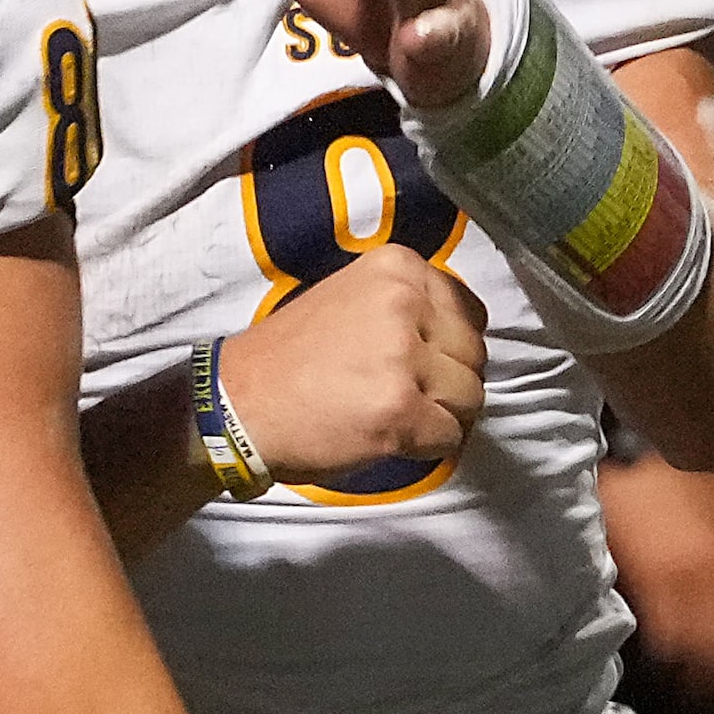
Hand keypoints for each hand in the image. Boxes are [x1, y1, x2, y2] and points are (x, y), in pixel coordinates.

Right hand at [220, 244, 489, 484]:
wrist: (238, 402)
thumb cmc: (292, 357)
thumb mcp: (350, 299)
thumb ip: (406, 305)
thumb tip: (460, 336)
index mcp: (395, 266)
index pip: (468, 311)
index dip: (447, 345)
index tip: (414, 359)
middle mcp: (404, 302)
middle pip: (475, 355)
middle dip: (447, 381)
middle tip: (396, 391)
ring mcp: (404, 356)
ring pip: (471, 397)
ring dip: (439, 415)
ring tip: (387, 412)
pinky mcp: (401, 409)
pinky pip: (451, 436)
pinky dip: (425, 446)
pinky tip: (384, 435)